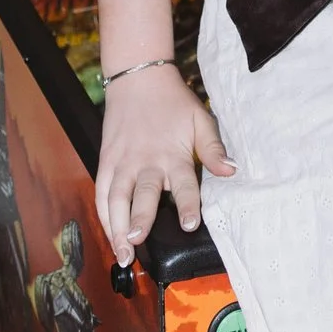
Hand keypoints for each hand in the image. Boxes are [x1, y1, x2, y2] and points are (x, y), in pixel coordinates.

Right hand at [95, 61, 233, 270]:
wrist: (138, 78)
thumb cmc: (173, 102)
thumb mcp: (200, 119)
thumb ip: (213, 148)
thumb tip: (231, 170)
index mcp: (172, 154)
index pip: (183, 184)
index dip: (188, 205)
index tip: (191, 224)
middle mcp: (145, 161)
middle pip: (141, 194)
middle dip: (138, 220)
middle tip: (137, 243)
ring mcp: (122, 162)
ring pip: (115, 198)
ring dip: (116, 227)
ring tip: (122, 253)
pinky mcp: (106, 160)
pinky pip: (102, 192)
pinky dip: (103, 214)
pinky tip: (109, 233)